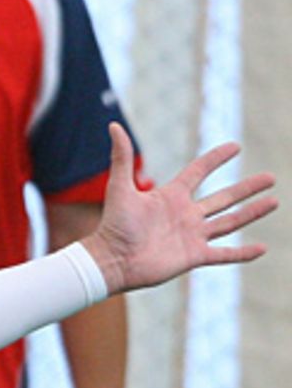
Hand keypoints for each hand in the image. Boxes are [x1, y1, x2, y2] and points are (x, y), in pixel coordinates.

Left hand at [85, 123, 276, 293]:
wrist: (112, 260)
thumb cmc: (113, 225)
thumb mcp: (120, 187)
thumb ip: (121, 157)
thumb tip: (114, 126)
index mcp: (170, 196)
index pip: (198, 171)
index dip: (215, 158)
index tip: (235, 146)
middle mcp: (185, 215)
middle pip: (223, 197)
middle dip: (247, 188)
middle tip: (270, 177)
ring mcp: (191, 236)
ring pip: (229, 222)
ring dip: (252, 212)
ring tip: (274, 201)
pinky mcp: (194, 256)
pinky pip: (224, 254)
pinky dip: (243, 253)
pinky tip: (262, 248)